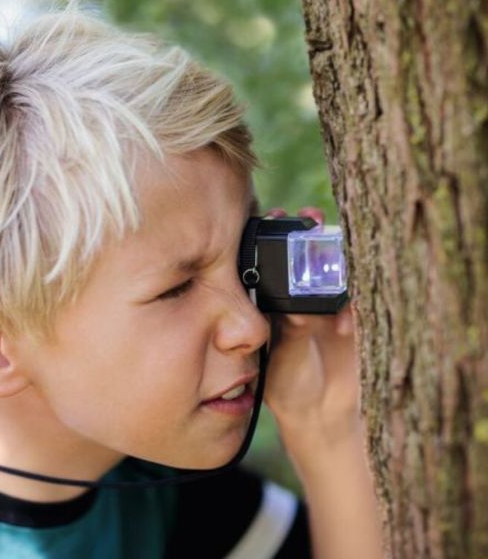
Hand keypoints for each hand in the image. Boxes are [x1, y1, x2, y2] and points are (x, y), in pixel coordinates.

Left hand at [262, 207, 360, 449]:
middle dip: (307, 234)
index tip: (273, 217)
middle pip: (304, 258)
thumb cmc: (291, 386)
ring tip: (331, 230)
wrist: (325, 414)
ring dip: (335, 249)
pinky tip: (353, 285)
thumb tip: (301, 310)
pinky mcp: (356, 316)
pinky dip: (358, 288)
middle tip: (309, 216)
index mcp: (273, 306)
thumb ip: (293, 336)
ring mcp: (328, 305)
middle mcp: (300, 299)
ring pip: (333, 269)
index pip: (272, 267)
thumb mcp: (285, 362)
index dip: (273, 241)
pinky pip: (360, 295)